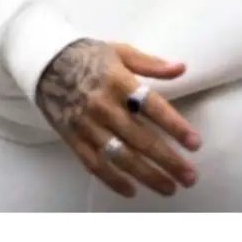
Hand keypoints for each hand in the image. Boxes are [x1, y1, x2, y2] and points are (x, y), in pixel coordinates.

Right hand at [35, 38, 201, 198]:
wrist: (46, 62)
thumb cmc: (89, 55)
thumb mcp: (120, 51)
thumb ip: (151, 64)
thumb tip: (181, 68)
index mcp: (119, 81)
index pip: (153, 107)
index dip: (175, 126)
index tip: (195, 143)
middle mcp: (104, 106)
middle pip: (141, 139)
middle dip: (168, 160)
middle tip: (190, 177)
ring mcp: (88, 125)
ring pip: (121, 157)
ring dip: (147, 175)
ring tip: (169, 188)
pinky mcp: (74, 138)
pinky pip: (95, 165)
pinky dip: (113, 180)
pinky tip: (132, 191)